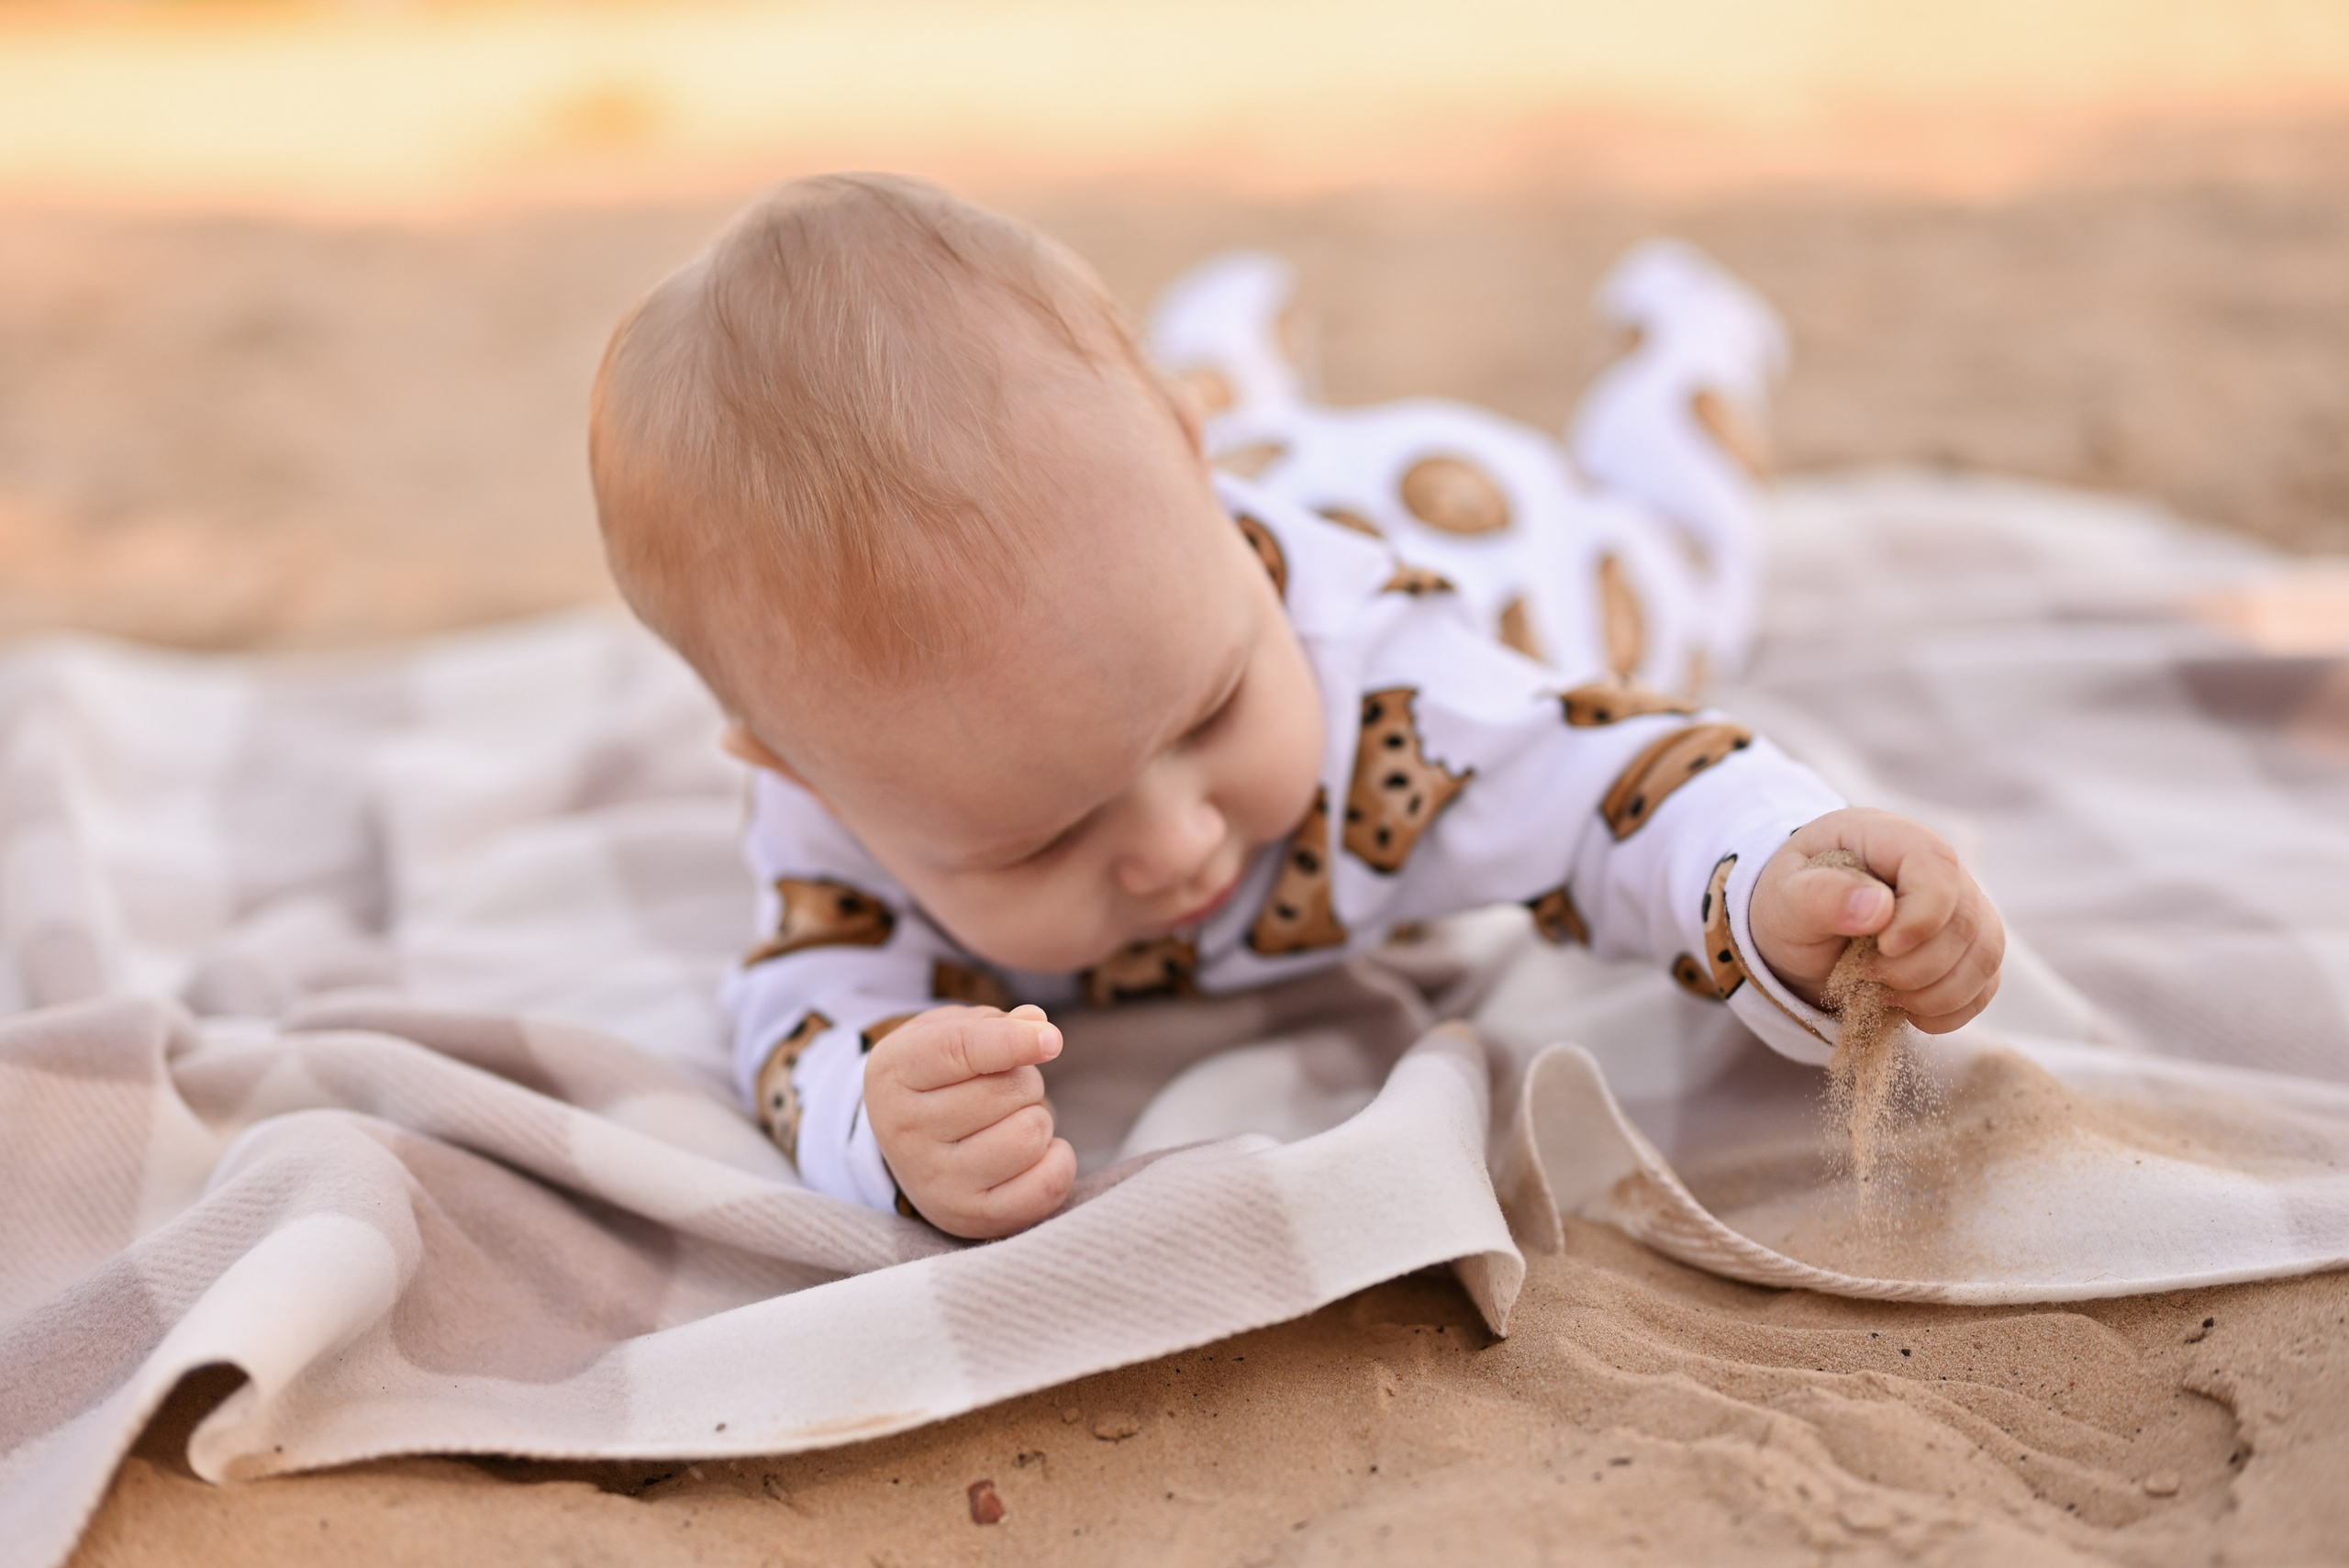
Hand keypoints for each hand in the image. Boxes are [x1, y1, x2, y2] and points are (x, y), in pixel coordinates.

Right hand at [863, 1003, 1075, 1238]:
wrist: (911, 1149)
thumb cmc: (940, 1078)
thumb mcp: (949, 1034)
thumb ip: (993, 1024)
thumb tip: (1038, 1025)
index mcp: (892, 1073)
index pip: (960, 1049)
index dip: (1014, 1040)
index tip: (1051, 1039)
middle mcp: (904, 1132)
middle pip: (1009, 1090)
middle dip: (1024, 1080)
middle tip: (1002, 1091)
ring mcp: (935, 1182)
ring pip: (1030, 1136)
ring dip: (1037, 1120)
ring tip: (1009, 1122)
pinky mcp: (970, 1218)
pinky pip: (1046, 1186)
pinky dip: (1057, 1161)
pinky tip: (1033, 1153)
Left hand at [1749, 807, 2003, 1032]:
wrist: (1801, 932)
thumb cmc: (1792, 904)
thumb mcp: (1785, 898)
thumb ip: (1820, 896)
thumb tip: (1877, 908)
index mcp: (1891, 838)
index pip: (1936, 867)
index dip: (1921, 916)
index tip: (1884, 948)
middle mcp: (1939, 869)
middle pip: (1965, 922)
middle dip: (1916, 967)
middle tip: (1865, 975)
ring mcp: (1962, 909)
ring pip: (1984, 957)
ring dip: (1935, 993)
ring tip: (1882, 993)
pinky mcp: (1969, 950)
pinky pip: (1984, 986)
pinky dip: (1948, 1011)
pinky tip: (1907, 1009)